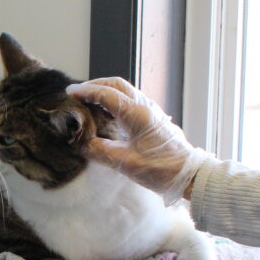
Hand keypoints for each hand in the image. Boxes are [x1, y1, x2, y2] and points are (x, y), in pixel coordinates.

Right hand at [66, 77, 210, 204]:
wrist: (189, 175)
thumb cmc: (161, 170)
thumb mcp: (125, 163)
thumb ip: (100, 151)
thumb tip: (80, 144)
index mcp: (137, 114)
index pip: (106, 94)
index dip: (86, 92)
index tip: (70, 93)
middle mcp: (145, 107)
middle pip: (117, 84)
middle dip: (95, 85)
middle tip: (78, 92)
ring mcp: (151, 111)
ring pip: (125, 90)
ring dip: (106, 91)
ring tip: (89, 101)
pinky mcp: (153, 118)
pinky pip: (131, 100)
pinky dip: (115, 100)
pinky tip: (106, 112)